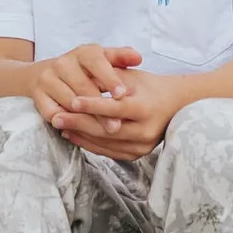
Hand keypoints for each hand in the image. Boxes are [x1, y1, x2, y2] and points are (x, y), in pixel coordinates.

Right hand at [29, 44, 142, 131]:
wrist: (43, 73)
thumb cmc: (83, 70)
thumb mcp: (102, 60)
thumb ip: (120, 58)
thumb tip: (138, 58)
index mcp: (82, 52)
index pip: (97, 63)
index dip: (110, 79)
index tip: (122, 94)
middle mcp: (63, 63)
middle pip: (83, 86)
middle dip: (100, 107)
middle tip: (117, 124)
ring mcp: (47, 79)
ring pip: (69, 102)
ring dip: (86, 118)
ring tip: (103, 131)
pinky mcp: (37, 95)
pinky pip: (52, 112)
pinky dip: (66, 122)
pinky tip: (81, 132)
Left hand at [58, 67, 187, 162]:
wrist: (176, 105)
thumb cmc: (150, 86)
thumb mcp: (132, 77)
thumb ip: (108, 79)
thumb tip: (80, 79)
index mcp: (146, 108)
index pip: (115, 108)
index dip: (92, 105)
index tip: (72, 101)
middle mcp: (146, 131)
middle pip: (107, 130)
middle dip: (79, 123)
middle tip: (56, 117)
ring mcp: (142, 146)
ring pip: (105, 143)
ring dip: (81, 135)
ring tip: (61, 125)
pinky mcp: (137, 154)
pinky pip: (109, 152)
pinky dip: (89, 144)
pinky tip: (74, 135)